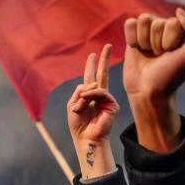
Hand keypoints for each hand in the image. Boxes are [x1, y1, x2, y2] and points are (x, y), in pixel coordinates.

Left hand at [67, 44, 118, 178]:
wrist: (86, 138)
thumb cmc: (78, 124)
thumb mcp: (72, 104)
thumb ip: (79, 91)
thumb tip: (92, 84)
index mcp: (88, 94)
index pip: (91, 76)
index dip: (91, 65)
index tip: (93, 54)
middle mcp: (99, 95)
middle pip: (102, 73)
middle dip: (103, 59)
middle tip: (107, 45)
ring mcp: (106, 99)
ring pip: (96, 85)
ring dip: (84, 96)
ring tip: (79, 107)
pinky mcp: (112, 105)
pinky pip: (102, 93)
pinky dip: (92, 96)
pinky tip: (86, 102)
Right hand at [122, 9, 184, 152]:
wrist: (149, 91)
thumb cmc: (171, 75)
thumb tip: (178, 11)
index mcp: (184, 31)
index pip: (173, 22)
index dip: (170, 41)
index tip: (172, 55)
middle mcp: (168, 28)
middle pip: (157, 22)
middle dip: (156, 43)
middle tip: (160, 57)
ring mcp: (150, 30)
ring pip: (143, 19)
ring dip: (144, 41)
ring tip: (150, 54)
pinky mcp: (134, 34)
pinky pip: (130, 23)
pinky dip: (132, 38)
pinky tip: (138, 49)